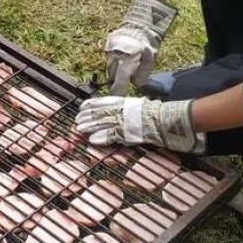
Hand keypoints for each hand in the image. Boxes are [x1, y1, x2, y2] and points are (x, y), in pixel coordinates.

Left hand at [74, 96, 204, 152]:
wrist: (166, 119)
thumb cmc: (155, 113)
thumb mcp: (138, 105)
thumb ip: (126, 107)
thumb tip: (118, 109)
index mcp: (124, 102)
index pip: (103, 102)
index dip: (91, 105)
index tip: (82, 107)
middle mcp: (121, 110)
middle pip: (99, 112)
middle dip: (87, 117)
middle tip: (76, 120)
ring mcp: (123, 121)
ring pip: (102, 123)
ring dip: (89, 126)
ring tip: (79, 129)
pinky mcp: (127, 133)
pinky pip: (111, 135)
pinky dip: (101, 138)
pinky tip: (91, 140)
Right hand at [104, 0, 176, 94]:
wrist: (141, 22)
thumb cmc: (148, 43)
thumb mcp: (150, 60)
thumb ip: (142, 74)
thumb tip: (135, 84)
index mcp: (127, 61)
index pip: (119, 82)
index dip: (118, 91)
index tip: (117, 96)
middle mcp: (115, 56)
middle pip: (112, 75)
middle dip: (117, 80)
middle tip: (124, 81)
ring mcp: (109, 49)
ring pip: (108, 67)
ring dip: (114, 70)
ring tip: (124, 67)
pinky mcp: (107, 44)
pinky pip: (108, 58)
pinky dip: (113, 61)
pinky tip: (121, 58)